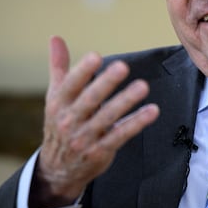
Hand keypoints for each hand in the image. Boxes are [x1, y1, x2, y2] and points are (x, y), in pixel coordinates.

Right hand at [29, 36, 159, 207]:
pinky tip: (152, 111)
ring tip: (143, 86)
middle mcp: (70, 120)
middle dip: (106, 83)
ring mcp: (85, 137)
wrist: (57, 169)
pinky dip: (136, 123)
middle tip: (123, 66)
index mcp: (59, 103)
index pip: (70, 85)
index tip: (95, 55)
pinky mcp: (100, 151)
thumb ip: (59, 66)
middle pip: (89, 99)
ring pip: (107, 117)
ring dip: (125, 101)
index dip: (82, 70)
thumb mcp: (55, 96)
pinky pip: (121, 135)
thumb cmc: (61, 124)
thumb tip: (55, 38)